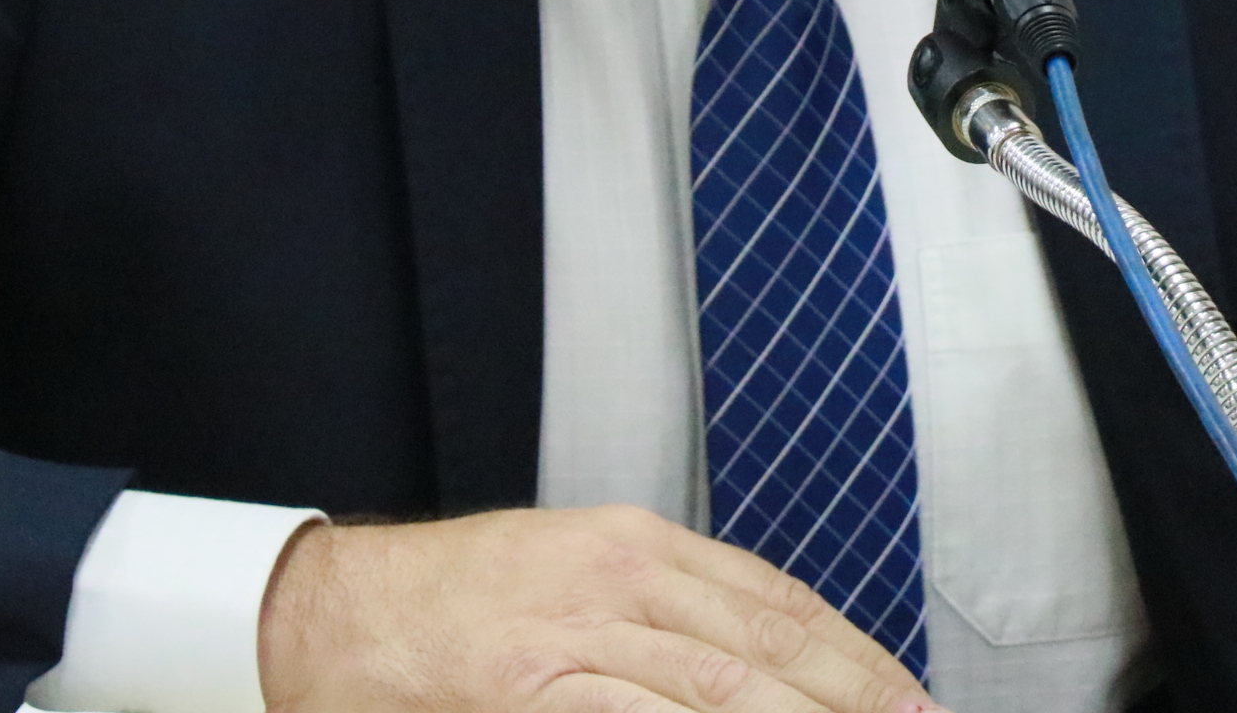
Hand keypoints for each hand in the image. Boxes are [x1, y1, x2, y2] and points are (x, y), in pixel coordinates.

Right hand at [257, 503, 944, 712]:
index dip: (851, 652)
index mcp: (637, 545)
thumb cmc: (450, 604)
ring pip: (721, 680)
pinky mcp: (533, 683)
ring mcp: (578, 629)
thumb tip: (755, 658)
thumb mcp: (569, 576)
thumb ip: (658, 610)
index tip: (904, 693)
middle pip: (768, 640)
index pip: (777, 599)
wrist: (332, 612)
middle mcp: (621, 575)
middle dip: (853, 692)